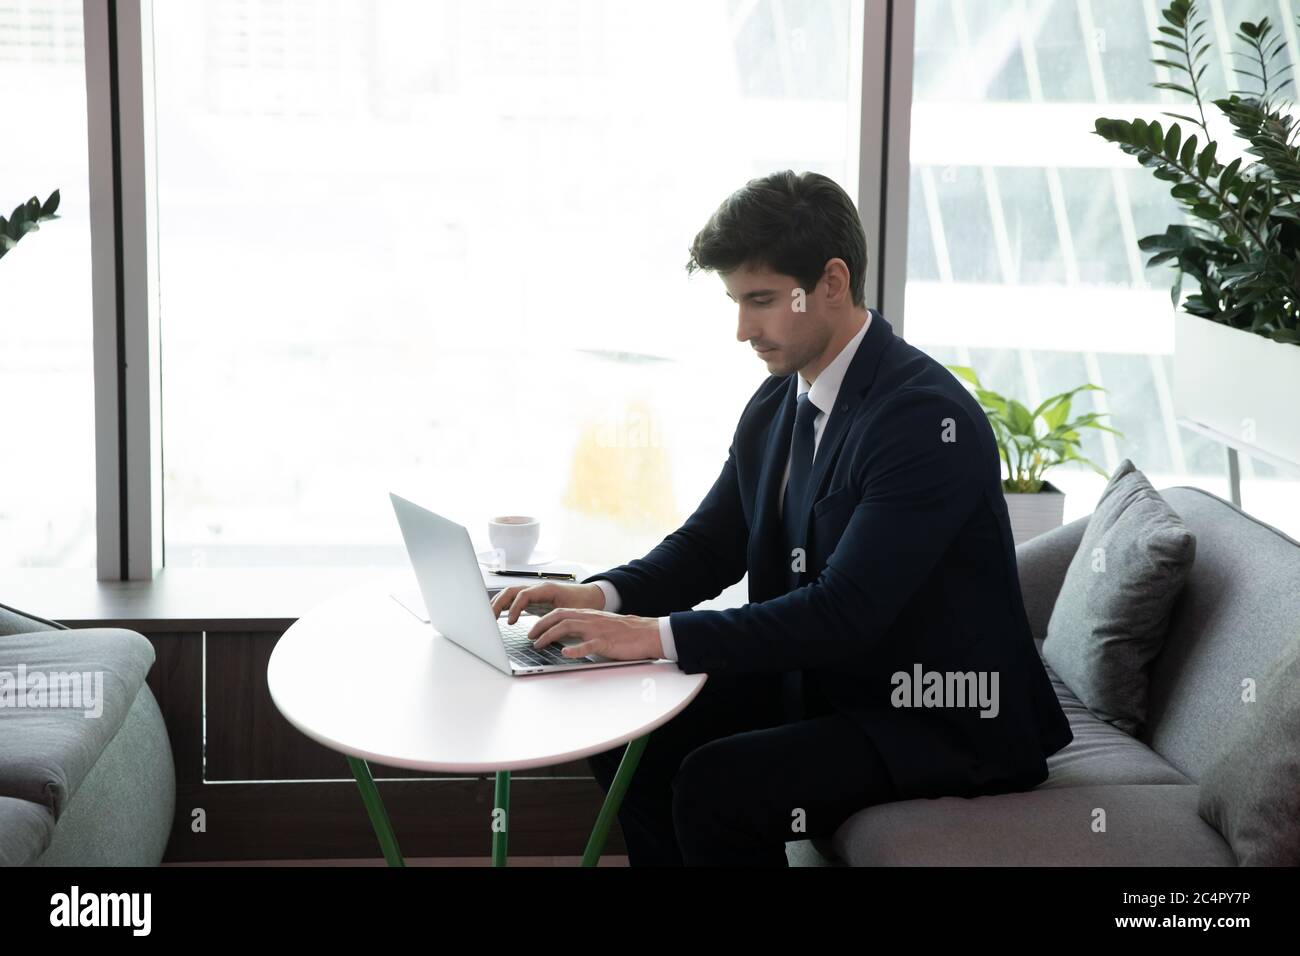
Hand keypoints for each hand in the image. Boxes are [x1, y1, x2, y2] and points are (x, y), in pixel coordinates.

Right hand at [490, 581, 606, 623]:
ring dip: (498, 604)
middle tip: (490, 619)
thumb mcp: (571, 614)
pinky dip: (504, 605)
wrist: (590, 596)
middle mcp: (537, 588)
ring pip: (510, 593)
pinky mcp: (532, 599)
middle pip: (511, 591)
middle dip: (498, 604)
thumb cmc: (582, 603)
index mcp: (546, 589)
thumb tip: (541, 636)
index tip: (511, 622)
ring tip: (489, 618)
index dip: (515, 608)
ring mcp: (533, 592)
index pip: (524, 594)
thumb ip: (556, 623)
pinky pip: (514, 599)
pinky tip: (498, 616)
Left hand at [527, 608, 663, 660]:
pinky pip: (588, 645)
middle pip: (559, 617)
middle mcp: (590, 619)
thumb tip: (566, 638)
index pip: (560, 613)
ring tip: (539, 645)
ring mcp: (597, 630)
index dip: (543, 620)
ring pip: (568, 627)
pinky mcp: (606, 642)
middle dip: (540, 626)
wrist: (647, 633)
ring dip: (550, 636)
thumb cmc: (625, 632)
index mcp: (588, 615)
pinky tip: (565, 653)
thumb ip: (585, 629)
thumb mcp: (601, 626)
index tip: (532, 630)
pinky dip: (574, 649)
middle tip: (529, 637)